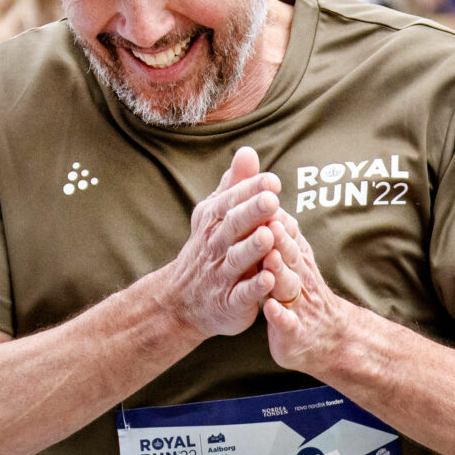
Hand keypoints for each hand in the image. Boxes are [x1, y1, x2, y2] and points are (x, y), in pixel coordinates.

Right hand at [159, 147, 286, 338]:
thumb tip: (248, 151)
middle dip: (252, 213)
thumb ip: (235, 186)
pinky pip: (242, 294)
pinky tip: (269, 279)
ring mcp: (222, 275)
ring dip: (253, 248)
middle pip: (234, 226)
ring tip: (269, 235)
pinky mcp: (230, 302)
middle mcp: (216, 245)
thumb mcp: (216, 215)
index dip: (250, 192)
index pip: (232, 202)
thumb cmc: (209, 249)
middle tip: (271, 200)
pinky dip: (255, 287)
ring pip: (238, 259)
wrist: (182, 301)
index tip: (271, 180)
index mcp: (215, 221)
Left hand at [258, 213, 357, 375]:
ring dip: (281, 272)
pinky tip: (271, 309)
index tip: (267, 199)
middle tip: (270, 222)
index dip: (277, 218)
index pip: (286, 236)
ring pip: (289, 286)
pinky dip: (280, 316)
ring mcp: (298, 306)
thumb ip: (284, 237)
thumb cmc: (305, 298)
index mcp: (296, 262)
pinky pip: (287, 323)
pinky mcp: (294, 332)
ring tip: (271, 259)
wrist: (331, 339)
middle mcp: (300, 279)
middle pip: (289, 256)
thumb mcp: (296, 263)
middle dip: (280, 240)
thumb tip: (273, 204)